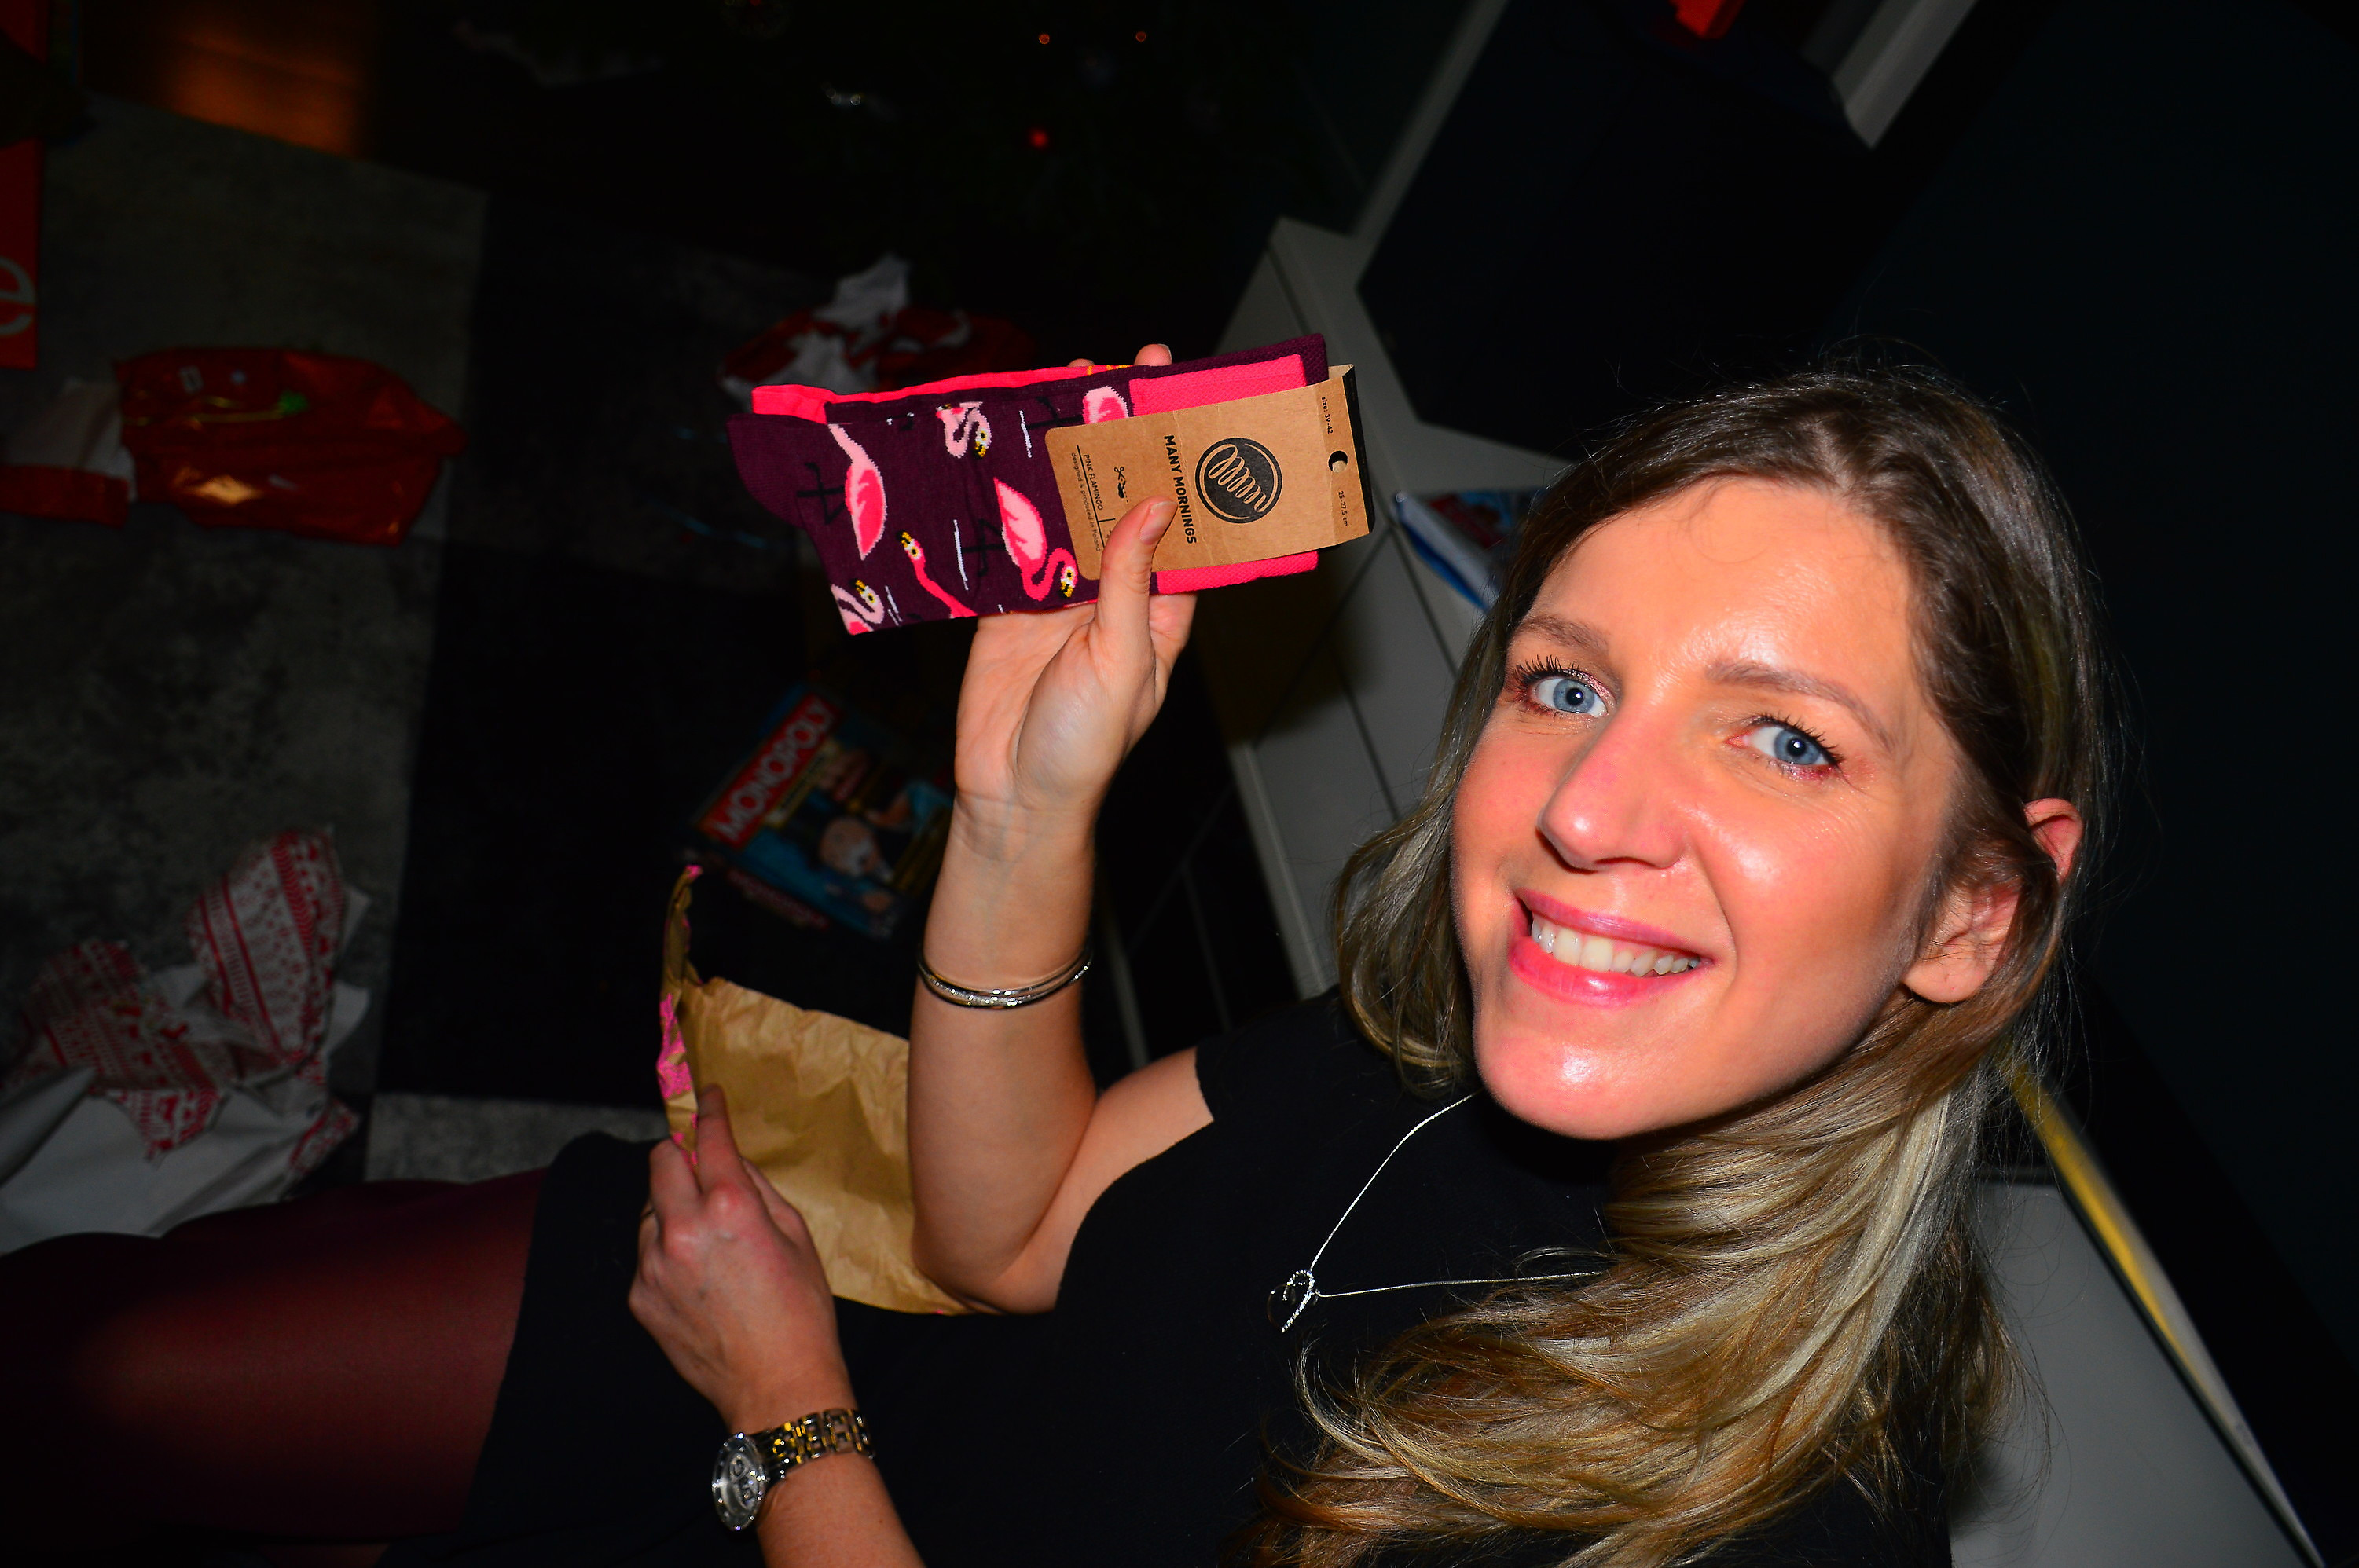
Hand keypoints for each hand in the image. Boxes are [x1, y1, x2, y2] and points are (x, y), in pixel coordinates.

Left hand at [630, 1085, 851, 1432]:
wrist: (777, 1385)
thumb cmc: (800, 1311)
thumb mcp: (796, 1235)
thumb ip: (757, 1188)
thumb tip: (730, 1158)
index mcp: (731, 1208)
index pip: (708, 1139)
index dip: (708, 1111)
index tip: (706, 1096)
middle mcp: (683, 1229)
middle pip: (660, 1161)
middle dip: (678, 1155)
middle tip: (700, 1166)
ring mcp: (654, 1265)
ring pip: (649, 1208)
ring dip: (671, 1207)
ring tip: (707, 1240)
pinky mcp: (640, 1296)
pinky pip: (646, 1252)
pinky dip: (665, 1251)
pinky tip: (698, 1277)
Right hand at [953, 343, 1195, 848]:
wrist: (1009, 797)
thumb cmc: (1084, 747)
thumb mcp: (1123, 661)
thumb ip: (1131, 582)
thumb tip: (1155, 507)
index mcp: (1162, 609)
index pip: (1183, 523)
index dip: (1185, 465)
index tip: (1189, 405)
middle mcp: (1115, 593)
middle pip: (1122, 501)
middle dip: (1122, 443)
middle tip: (1120, 374)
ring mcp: (1059, 594)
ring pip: (1065, 511)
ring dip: (1064, 458)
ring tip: (1061, 392)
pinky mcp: (1007, 603)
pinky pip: (1011, 540)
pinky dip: (1008, 499)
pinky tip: (1005, 450)